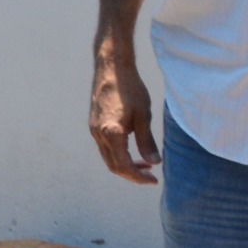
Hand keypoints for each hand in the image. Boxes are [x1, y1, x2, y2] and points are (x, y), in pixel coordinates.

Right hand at [87, 48, 161, 184]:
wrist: (111, 67)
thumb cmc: (130, 88)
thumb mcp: (144, 116)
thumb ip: (146, 142)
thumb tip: (154, 163)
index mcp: (111, 133)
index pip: (124, 166)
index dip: (138, 177)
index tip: (153, 180)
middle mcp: (98, 134)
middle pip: (113, 166)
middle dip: (132, 174)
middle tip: (150, 175)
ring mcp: (93, 129)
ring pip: (107, 157)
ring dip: (125, 164)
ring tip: (144, 163)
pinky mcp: (93, 124)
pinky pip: (104, 147)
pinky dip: (118, 154)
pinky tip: (131, 148)